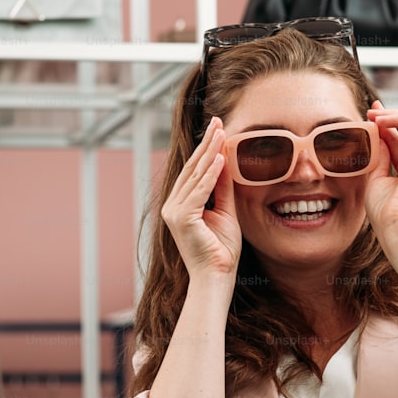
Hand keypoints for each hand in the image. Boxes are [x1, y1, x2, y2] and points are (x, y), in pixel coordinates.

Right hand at [160, 116, 241, 280]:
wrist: (217, 276)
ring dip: (210, 153)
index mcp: (180, 205)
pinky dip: (210, 174)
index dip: (206, 149)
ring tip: (221, 132)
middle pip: (192, 169)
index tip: (218, 129)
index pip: (194, 171)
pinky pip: (199, 191)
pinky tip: (220, 158)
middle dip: (207, 144)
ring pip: (195, 176)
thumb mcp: (225, 212)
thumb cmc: (222, 251)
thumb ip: (222, 189)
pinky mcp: (181, 218)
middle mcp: (172, 206)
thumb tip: (224, 162)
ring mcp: (174, 212)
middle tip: (218, 121)